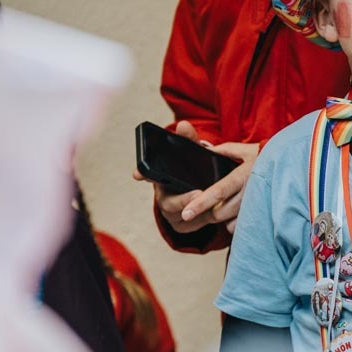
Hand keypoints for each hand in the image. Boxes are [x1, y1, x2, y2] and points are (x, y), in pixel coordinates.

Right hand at [137, 121, 258, 234]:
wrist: (202, 193)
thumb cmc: (193, 170)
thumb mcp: (193, 155)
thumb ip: (189, 140)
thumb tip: (184, 124)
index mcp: (162, 178)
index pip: (147, 175)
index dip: (142, 174)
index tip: (137, 174)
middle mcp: (163, 197)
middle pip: (168, 202)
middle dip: (183, 199)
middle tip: (198, 193)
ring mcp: (172, 213)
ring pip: (181, 216)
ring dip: (197, 211)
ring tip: (212, 205)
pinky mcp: (182, 226)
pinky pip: (192, 226)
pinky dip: (203, 220)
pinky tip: (214, 214)